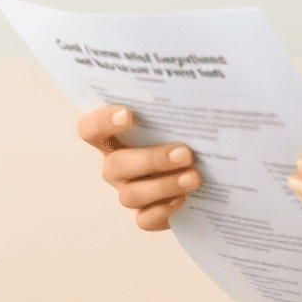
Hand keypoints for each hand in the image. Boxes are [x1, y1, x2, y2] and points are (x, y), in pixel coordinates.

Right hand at [76, 105, 202, 230]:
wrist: (210, 167)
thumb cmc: (190, 133)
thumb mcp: (184, 117)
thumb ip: (181, 105)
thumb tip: (210, 81)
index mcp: (117, 138)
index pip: (91, 130)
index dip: (102, 122)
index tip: (129, 114)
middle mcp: (118, 166)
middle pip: (116, 165)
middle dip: (151, 159)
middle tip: (186, 153)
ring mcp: (129, 191)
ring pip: (131, 195)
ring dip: (164, 185)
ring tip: (195, 177)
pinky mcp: (147, 214)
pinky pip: (145, 220)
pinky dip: (163, 211)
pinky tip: (184, 199)